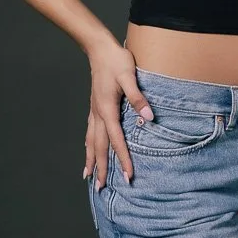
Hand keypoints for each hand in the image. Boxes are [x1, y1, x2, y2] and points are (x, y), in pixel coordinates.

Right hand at [83, 41, 154, 190]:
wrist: (99, 48)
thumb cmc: (116, 60)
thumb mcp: (129, 76)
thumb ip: (138, 98)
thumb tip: (149, 118)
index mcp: (107, 109)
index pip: (116, 140)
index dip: (122, 159)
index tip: (127, 176)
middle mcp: (97, 114)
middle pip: (98, 146)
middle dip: (101, 168)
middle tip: (102, 188)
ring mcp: (93, 111)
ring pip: (90, 141)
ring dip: (90, 160)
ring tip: (88, 177)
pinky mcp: (94, 107)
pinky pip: (90, 132)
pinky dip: (88, 146)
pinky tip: (88, 152)